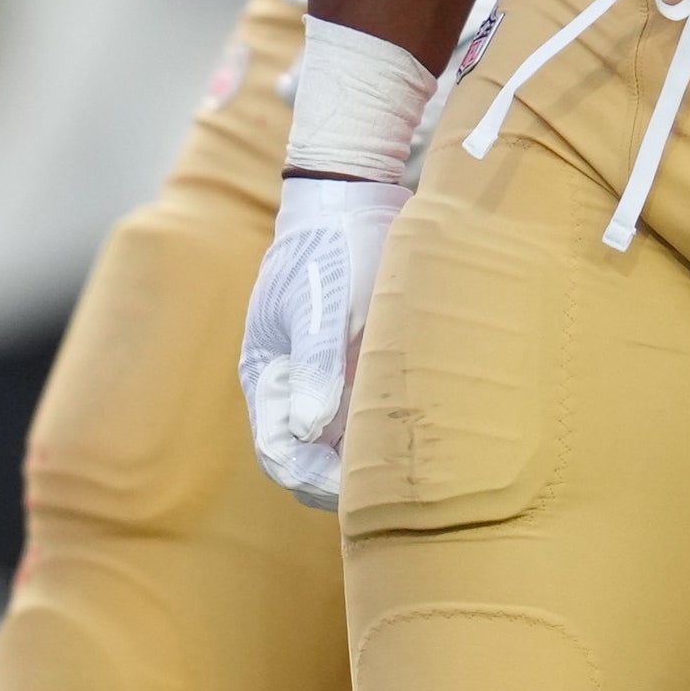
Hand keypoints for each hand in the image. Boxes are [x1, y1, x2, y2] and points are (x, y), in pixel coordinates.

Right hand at [241, 170, 406, 508]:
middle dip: (341, 482)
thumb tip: (308, 430)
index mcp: (268, 376)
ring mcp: (326, 376)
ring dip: (366, 462)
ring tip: (411, 479)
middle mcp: (293, 386)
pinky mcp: (357, 362)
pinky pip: (367, 414)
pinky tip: (421, 440)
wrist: (354, 194)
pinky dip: (385, 432)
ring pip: (340, 442)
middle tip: (393, 496)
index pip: (280, 453)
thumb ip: (316, 365)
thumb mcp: (323, 302)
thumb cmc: (331, 244)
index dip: (311, 479)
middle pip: (310, 458)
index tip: (351, 490)